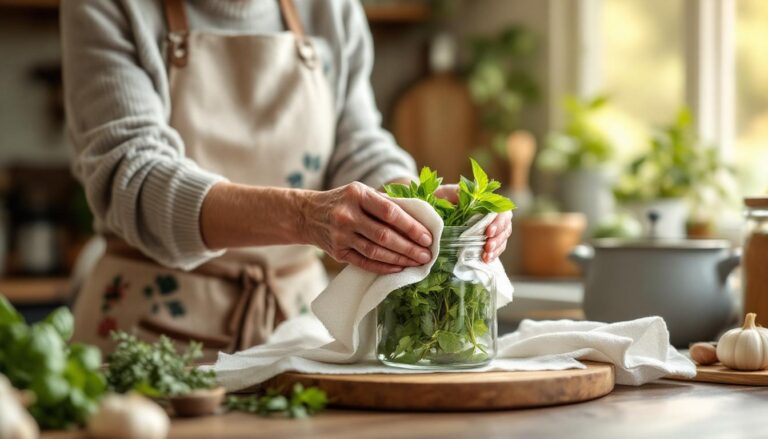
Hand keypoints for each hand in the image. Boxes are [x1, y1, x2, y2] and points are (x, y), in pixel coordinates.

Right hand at [301, 182, 432, 273]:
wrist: (307, 215)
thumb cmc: (343, 201)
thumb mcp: (360, 192)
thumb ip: (385, 202)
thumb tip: (419, 216)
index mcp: (357, 194)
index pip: (390, 212)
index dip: (411, 226)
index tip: (427, 237)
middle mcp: (347, 215)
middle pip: (384, 235)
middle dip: (409, 247)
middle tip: (427, 255)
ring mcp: (340, 235)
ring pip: (376, 251)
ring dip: (400, 259)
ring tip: (417, 262)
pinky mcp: (337, 252)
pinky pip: (364, 263)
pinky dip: (383, 267)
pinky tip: (398, 268)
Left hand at [434, 184, 511, 262]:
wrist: (431, 211)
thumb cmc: (439, 199)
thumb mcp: (445, 193)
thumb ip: (455, 192)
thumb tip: (464, 193)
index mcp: (485, 200)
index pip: (501, 210)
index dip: (498, 221)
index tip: (488, 232)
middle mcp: (491, 213)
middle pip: (505, 225)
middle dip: (498, 237)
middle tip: (487, 247)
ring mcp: (490, 226)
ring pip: (502, 237)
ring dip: (496, 247)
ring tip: (486, 256)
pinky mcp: (485, 239)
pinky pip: (497, 247)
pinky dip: (493, 254)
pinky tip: (486, 259)